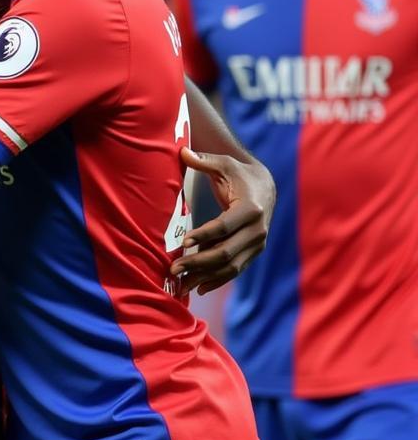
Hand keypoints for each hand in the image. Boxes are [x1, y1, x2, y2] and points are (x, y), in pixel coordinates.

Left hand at [171, 147, 275, 294]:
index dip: (204, 235)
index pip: (223, 226)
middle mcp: (257, 230)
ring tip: (180, 286)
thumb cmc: (239, 174)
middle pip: (225, 252)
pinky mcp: (253, 253)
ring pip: (229, 266)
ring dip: (204, 277)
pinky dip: (217, 281)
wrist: (265, 187)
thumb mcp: (222, 164)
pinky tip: (198, 288)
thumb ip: (202, 160)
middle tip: (173, 268)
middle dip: (198, 262)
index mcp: (250, 209)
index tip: (182, 242)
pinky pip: (235, 271)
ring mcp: (257, 244)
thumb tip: (181, 151)